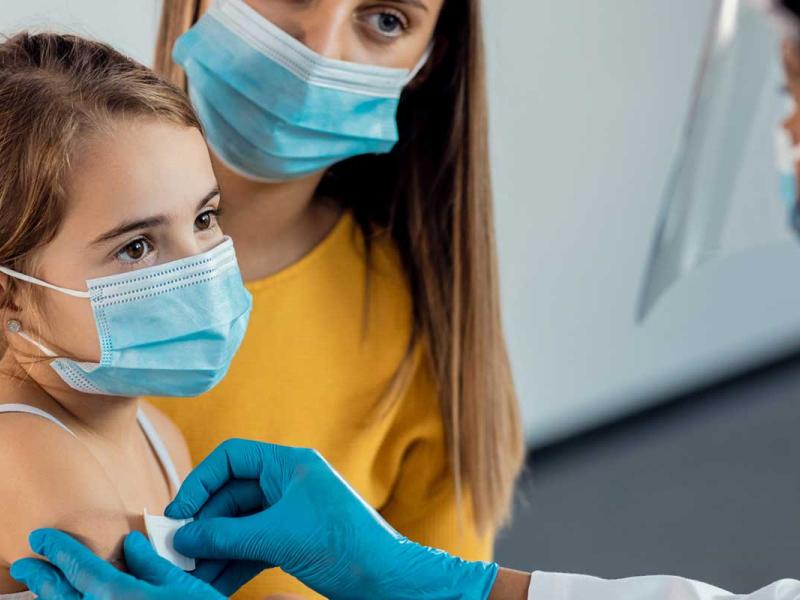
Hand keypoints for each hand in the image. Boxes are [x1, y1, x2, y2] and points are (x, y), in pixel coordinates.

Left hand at [10, 528, 224, 599]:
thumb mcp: (183, 587)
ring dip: (51, 597)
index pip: (79, 566)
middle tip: (25, 563)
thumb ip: (153, 565)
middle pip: (61, 595)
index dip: (57, 549)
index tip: (40, 538)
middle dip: (41, 578)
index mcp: (119, 596)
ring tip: (42, 586)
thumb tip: (133, 544)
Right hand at [166, 439, 498, 599]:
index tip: (178, 513)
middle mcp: (288, 483)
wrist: (387, 578)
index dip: (200, 482)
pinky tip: (212, 582)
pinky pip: (253, 546)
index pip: (232, 457)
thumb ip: (226, 535)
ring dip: (214, 548)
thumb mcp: (277, 537)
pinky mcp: (293, 539)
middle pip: (231, 495)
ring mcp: (290, 512)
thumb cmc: (341, 544)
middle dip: (204, 524)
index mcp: (290, 464)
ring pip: (240, 525)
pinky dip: (232, 563)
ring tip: (188, 573)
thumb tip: (182, 535)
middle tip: (176, 550)